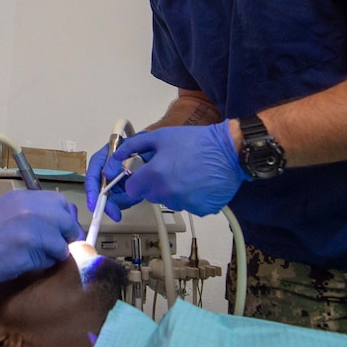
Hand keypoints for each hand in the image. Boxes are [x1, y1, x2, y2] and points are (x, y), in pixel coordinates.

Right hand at [0, 190, 81, 293]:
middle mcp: (32, 210)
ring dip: (53, 253)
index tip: (61, 229)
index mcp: (25, 198)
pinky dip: (42, 264)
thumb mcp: (6, 209)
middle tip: (55, 246)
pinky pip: (48, 261)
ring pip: (61, 245)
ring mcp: (31, 231)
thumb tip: (56, 224)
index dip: (65, 219)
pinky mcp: (28, 254)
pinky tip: (25, 262)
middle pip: (69, 223)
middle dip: (66, 236)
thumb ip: (32, 211)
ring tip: (35, 256)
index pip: (63, 204)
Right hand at [85, 143, 140, 221]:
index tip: (94, 206)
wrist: (158, 150)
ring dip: (122, 201)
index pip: (92, 176)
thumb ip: (114, 161)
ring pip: (113, 198)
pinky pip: (123, 199)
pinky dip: (130, 200)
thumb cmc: (141, 145)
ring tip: (136, 196)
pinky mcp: (125, 187)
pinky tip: (138, 195)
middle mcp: (107, 171)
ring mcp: (116, 180)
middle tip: (116, 215)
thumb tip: (107, 176)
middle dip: (108, 204)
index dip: (91, 191)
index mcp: (103, 158)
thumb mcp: (127, 149)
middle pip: (101, 191)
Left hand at [112, 123, 248, 215]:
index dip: (136, 181)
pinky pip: (187, 205)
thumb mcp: (161, 136)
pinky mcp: (200, 210)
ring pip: (169, 201)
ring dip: (173, 190)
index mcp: (154, 175)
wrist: (230, 151)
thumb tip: (116, 157)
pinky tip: (199, 182)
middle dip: (155, 184)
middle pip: (151, 195)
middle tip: (170, 168)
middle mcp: (167, 193)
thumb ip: (133, 146)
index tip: (143, 175)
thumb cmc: (197, 141)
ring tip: (187, 172)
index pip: (132, 190)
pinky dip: (191, 197)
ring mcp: (184, 204)